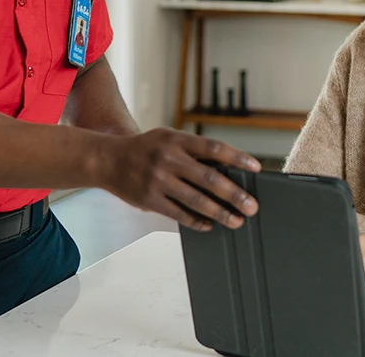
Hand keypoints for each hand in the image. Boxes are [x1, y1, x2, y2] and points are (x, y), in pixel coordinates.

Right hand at [100, 128, 260, 231]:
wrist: (108, 160)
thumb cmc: (146, 149)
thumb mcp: (169, 138)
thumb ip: (194, 151)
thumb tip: (228, 170)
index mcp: (177, 140)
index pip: (214, 148)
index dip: (237, 158)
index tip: (256, 168)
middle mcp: (168, 159)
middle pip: (209, 178)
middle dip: (234, 194)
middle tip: (252, 206)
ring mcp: (158, 180)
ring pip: (196, 200)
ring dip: (220, 213)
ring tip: (236, 221)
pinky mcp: (150, 200)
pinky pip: (179, 214)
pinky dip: (197, 221)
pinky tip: (210, 225)